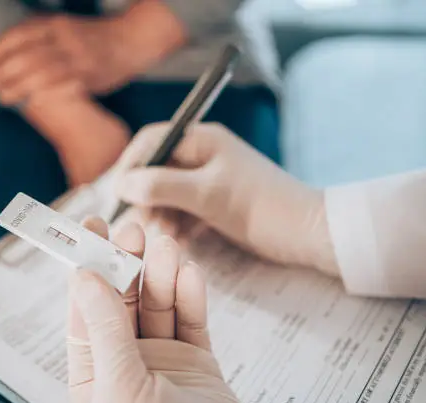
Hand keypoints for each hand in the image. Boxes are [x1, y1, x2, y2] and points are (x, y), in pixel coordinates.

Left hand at [0, 1, 185, 98]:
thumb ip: (42, 36)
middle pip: (28, 54)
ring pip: (41, 73)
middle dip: (4, 70)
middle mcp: (66, 39)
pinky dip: (43, 94)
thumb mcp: (66, 26)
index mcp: (57, 24)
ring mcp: (78, 58)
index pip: (22, 33)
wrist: (130, 41)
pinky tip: (29, 102)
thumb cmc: (93, 37)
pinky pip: (61, 86)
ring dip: (18, 86)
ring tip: (3, 96)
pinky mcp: (89, 76)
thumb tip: (10, 51)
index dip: (0, 46)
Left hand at [68, 217, 240, 402]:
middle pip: (123, 302)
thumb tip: (84, 279)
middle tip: (132, 232)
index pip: (85, 311)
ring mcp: (163, 361)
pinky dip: (192, 297)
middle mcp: (125, 362)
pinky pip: (193, 323)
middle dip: (127, 265)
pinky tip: (190, 274)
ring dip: (162, 275)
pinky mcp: (198, 364)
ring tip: (167, 248)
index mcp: (94, 373)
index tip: (89, 231)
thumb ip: (106, 332)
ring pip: (159, 306)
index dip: (86, 269)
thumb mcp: (120, 387)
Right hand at [113, 123, 339, 275]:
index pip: (152, 142)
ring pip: (168, 194)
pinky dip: (178, 224)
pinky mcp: (215, 203)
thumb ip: (160, 185)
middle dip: (146, 197)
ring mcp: (209, 180)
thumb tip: (122, 184)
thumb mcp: (206, 193)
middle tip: (145, 224)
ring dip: (161, 214)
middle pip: (157, 170)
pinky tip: (182, 239)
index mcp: (202, 139)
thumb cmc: (259, 206)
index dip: (130, 165)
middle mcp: (203, 155)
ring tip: (166, 236)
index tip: (118, 195)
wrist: (306, 233)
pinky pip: (184, 209)